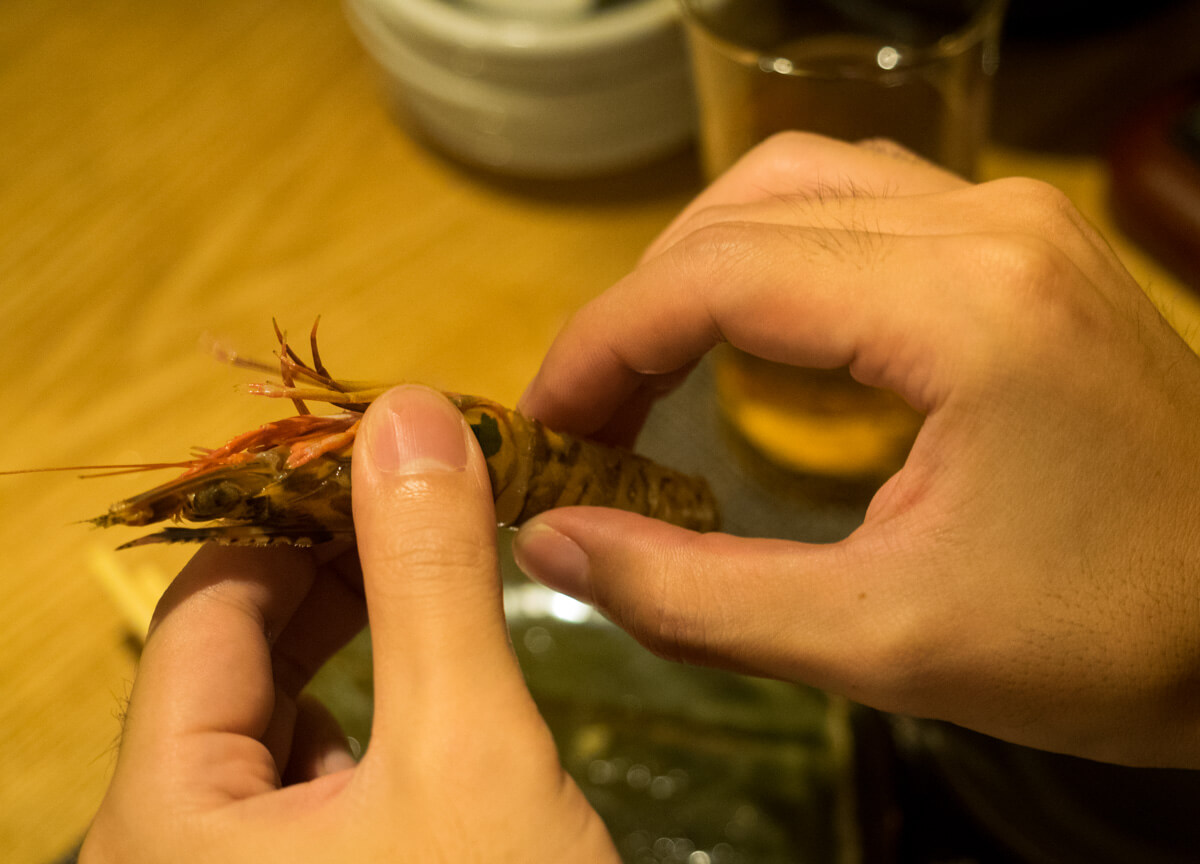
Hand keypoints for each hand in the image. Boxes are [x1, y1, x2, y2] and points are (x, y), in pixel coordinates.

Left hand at [80, 386, 617, 862]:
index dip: (301, 517)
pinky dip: (365, 730)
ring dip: (355, 654)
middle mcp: (165, 859)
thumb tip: (410, 412)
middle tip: (432, 520)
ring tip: (437, 609)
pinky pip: (302, 791)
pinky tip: (426, 730)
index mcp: (161, 823)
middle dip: (335, 583)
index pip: (207, 608)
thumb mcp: (471, 748)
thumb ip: (430, 578)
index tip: (398, 463)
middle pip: (230, 666)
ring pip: (272, 727)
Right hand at [513, 133, 1199, 767]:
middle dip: (640, 310)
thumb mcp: (882, 643)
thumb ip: (695, 597)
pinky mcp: (1024, 246)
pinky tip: (751, 334)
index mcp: (963, 307)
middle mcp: (989, 225)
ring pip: (798, 186)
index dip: (600, 347)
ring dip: (701, 269)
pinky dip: (773, 258)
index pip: (716, 278)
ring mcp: (1014, 222)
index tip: (545, 429)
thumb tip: (554, 544)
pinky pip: (860, 205)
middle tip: (588, 416)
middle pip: (745, 212)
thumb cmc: (1105, 642)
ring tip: (648, 371)